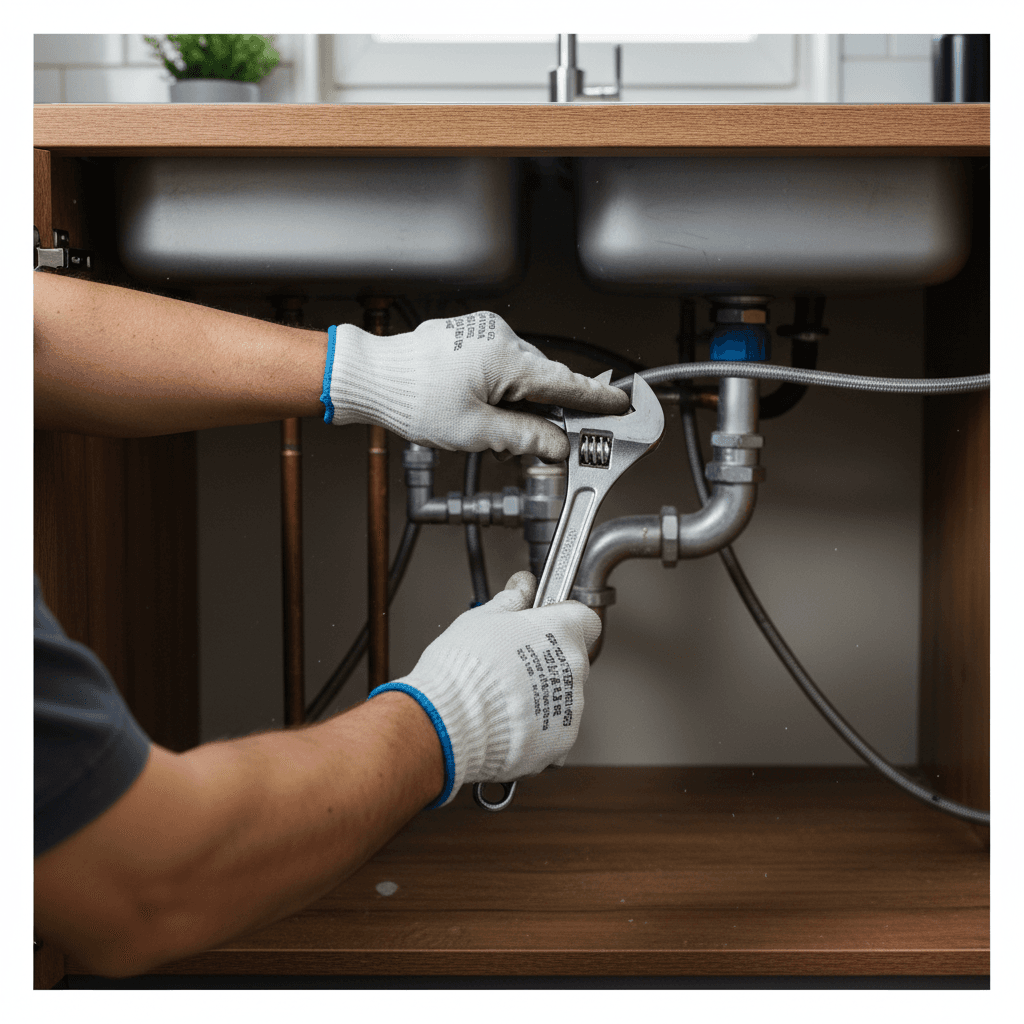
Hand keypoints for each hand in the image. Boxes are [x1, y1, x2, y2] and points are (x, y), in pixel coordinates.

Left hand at [321, 312, 628, 460]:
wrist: (373, 377)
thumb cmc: (412, 398)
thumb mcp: (474, 431)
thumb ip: (523, 436)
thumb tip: (555, 443)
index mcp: (506, 358)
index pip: (565, 382)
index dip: (596, 399)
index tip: (620, 404)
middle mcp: (500, 338)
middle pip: (545, 378)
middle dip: (550, 409)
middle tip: (550, 441)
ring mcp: (484, 333)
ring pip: (523, 371)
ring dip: (523, 399)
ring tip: (499, 429)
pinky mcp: (471, 336)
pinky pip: (503, 362)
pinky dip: (506, 386)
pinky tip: (488, 407)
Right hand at [368, 571, 600, 805]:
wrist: (450, 722)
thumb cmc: (463, 668)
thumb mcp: (481, 619)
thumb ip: (510, 601)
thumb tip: (522, 587)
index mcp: (561, 630)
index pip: (585, 618)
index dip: (564, 621)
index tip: (544, 625)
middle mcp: (575, 667)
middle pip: (572, 658)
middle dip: (549, 660)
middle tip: (513, 664)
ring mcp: (572, 705)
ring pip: (564, 694)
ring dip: (542, 694)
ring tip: (504, 697)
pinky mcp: (562, 738)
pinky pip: (555, 727)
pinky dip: (537, 726)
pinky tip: (507, 720)